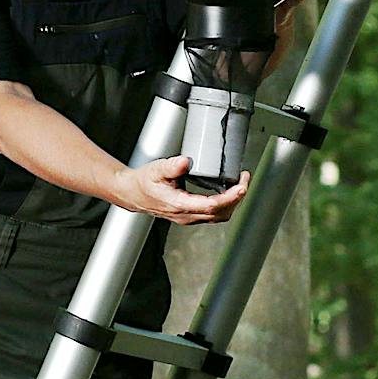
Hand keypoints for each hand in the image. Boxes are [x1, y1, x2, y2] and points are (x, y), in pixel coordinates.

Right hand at [114, 158, 250, 224]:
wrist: (133, 194)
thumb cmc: (144, 182)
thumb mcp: (156, 169)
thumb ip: (171, 166)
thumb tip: (186, 161)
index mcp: (179, 205)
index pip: (212, 205)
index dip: (230, 196)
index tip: (241, 185)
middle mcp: (186, 215)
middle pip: (220, 213)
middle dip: (237, 198)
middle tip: (244, 180)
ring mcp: (189, 217)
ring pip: (219, 216)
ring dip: (233, 202)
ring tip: (239, 184)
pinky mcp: (191, 215)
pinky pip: (213, 215)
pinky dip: (225, 204)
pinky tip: (228, 191)